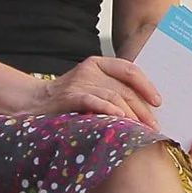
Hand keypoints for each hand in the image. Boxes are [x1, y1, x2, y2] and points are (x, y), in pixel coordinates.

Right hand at [27, 56, 160, 126]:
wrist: (33, 102)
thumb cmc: (67, 99)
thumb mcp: (90, 87)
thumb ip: (111, 90)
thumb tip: (145, 107)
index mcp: (97, 64)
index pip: (129, 69)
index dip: (146, 85)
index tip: (158, 102)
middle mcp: (89, 70)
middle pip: (124, 87)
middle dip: (142, 108)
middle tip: (153, 126)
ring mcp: (79, 82)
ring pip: (113, 95)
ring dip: (131, 114)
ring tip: (141, 129)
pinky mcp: (69, 96)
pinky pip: (93, 101)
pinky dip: (108, 110)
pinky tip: (120, 120)